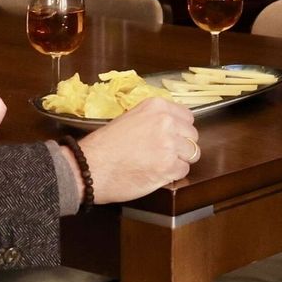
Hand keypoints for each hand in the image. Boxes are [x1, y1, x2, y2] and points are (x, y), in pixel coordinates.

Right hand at [77, 98, 196, 203]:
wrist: (90, 167)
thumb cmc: (103, 146)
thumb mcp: (129, 119)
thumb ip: (152, 120)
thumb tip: (170, 129)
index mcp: (156, 106)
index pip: (187, 117)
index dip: (180, 130)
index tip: (172, 137)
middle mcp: (166, 122)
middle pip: (192, 136)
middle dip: (182, 146)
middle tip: (164, 154)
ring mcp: (169, 145)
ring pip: (192, 153)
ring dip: (179, 161)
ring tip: (160, 164)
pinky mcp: (169, 167)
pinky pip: (183, 171)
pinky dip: (173, 175)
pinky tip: (156, 174)